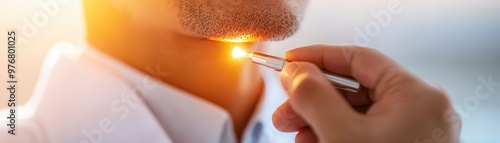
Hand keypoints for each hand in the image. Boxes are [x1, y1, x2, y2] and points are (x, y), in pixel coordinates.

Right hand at [272, 45, 460, 142]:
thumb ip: (315, 97)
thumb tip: (295, 71)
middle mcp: (418, 112)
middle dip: (312, 100)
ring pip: (353, 114)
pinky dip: (333, 137)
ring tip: (296, 136)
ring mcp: (411, 133)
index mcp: (416, 96)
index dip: (319, 57)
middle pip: (353, 90)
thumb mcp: (340, 135)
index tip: (289, 62)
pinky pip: (360, 134)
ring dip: (318, 122)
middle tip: (284, 110)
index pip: (359, 59)